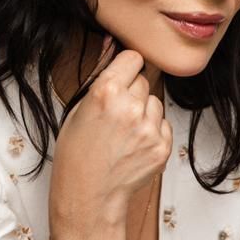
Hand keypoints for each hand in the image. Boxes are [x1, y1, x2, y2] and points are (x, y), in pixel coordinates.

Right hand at [50, 38, 172, 226]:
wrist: (88, 196)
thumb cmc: (76, 154)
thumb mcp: (77, 109)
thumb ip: (99, 74)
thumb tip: (111, 43)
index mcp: (105, 92)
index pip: (132, 58)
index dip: (125, 68)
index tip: (120, 78)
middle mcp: (130, 107)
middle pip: (143, 81)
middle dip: (132, 92)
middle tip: (116, 114)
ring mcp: (149, 128)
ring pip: (155, 102)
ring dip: (144, 112)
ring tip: (123, 133)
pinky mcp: (162, 146)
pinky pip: (164, 124)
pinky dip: (152, 131)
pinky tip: (133, 145)